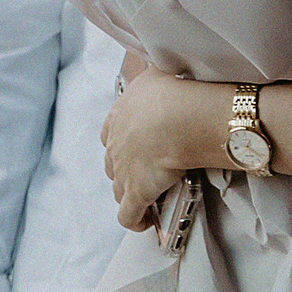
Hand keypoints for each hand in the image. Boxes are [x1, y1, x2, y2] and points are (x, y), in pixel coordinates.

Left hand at [101, 65, 217, 230]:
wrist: (180, 115)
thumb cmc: (174, 91)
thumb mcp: (156, 73)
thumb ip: (152, 77)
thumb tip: (158, 69)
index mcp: (118, 116)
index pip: (110, 133)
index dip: (122, 141)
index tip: (136, 144)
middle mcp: (115, 144)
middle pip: (113, 162)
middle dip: (126, 168)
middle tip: (147, 170)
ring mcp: (123, 170)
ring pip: (118, 189)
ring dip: (130, 193)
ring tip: (148, 197)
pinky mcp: (136, 192)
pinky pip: (128, 215)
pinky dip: (135, 220)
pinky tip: (145, 222)